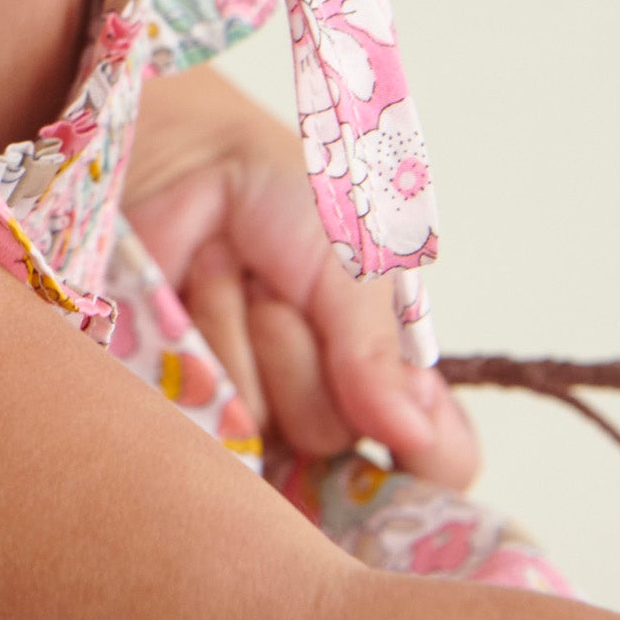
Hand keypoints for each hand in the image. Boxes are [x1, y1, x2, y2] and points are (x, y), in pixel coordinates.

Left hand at [121, 62, 480, 487]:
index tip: (412, 422)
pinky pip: (200, 412)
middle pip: (334, 445)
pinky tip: (196, 292)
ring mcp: (249, 410)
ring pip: (262, 430)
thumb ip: (379, 357)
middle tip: (287, 289)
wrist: (191, 158)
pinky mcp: (182, 400)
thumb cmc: (286, 200)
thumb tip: (412, 434)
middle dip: (310, 356)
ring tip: (240, 276)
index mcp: (384, 376)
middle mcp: (322, 404)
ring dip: (250, 335)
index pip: (437, 461)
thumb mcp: (357, 268)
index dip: (429, 454)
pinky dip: (203, 336)